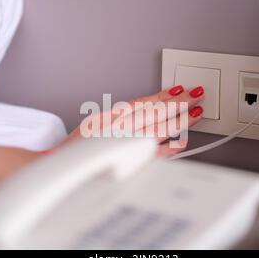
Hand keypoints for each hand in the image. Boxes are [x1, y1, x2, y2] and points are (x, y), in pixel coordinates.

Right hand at [60, 85, 205, 157]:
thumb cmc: (79, 147)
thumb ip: (121, 116)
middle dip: (178, 104)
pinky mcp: (129, 164)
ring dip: (179, 122)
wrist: (62, 168)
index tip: (180, 89)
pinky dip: (170, 148)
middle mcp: (118, 130)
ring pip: (158, 131)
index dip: (164, 95)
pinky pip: (155, 155)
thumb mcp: (97, 122)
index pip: (143, 102)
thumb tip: (149, 109)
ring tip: (196, 113)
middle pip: (154, 113)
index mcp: (110, 117)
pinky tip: (183, 141)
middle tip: (196, 95)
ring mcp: (124, 147)